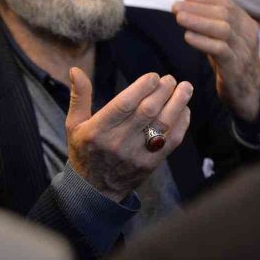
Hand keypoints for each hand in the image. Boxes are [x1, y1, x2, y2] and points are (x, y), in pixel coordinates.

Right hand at [66, 68, 191, 202]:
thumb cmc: (84, 151)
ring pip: (163, 125)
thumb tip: (75, 69)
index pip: (124, 104)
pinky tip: (184, 109)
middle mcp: (118, 142)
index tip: (153, 76)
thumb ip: (79, 96)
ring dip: (178, 103)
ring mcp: (136, 155)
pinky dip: (181, 123)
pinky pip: (172, 141)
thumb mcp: (74, 124)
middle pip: (147, 111)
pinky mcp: (151, 164)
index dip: (142, 87)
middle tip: (169, 79)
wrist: (94, 190)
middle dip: (163, 91)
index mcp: (98, 130)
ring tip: (185, 87)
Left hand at [172, 0, 259, 121]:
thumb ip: (211, 26)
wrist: (249, 95)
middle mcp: (248, 35)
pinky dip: (203, 41)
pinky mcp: (237, 67)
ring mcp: (244, 51)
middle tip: (175, 6)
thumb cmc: (231, 65)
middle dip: (198, 8)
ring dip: (198, 21)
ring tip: (179, 18)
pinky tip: (187, 37)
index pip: (227, 4)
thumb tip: (186, 9)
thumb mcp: (224, 41)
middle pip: (224, 14)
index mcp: (246, 25)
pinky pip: (220, 50)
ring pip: (223, 29)